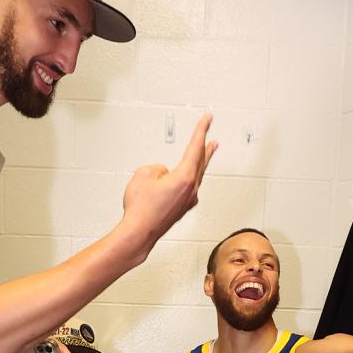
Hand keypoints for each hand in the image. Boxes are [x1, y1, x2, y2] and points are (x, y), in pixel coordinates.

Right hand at [121, 114, 217, 258]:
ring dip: (198, 163)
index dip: (201, 129)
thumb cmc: (141, 209)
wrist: (138, 233)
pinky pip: (187, 189)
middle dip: (207, 148)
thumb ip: (156, 169)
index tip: (207, 119)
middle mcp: (191, 190)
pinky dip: (185, 180)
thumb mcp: (143, 175)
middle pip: (201, 162)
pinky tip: (178, 180)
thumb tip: (163, 174)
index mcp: (184, 177)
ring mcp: (188, 201)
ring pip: (195, 176)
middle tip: (214, 139)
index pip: (195, 147)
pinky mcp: (182, 209)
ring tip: (204, 154)